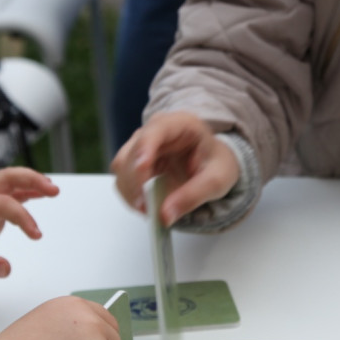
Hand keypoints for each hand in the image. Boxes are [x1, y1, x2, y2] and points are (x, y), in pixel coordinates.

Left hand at [0, 168, 57, 285]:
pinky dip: (26, 194)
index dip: (23, 217)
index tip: (36, 235)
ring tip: (53, 190)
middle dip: (31, 179)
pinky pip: (8, 198)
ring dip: (31, 183)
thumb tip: (6, 268)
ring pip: (9, 184)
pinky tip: (39, 196)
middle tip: (53, 190)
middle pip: (7, 177)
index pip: (3, 202)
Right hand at [111, 111, 239, 226]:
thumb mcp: (217, 179)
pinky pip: (123, 179)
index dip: (145, 149)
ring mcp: (141, 145)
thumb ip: (193, 196)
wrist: (212, 163)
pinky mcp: (134, 161)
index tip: (142, 171)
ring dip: (131, 191)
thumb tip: (165, 215)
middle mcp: (155, 130)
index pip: (155, 131)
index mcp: (180, 124)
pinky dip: (131, 195)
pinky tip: (146, 205)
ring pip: (122, 166)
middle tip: (148, 208)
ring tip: (150, 210)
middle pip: (133, 151)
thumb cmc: (216, 163)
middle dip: (137, 182)